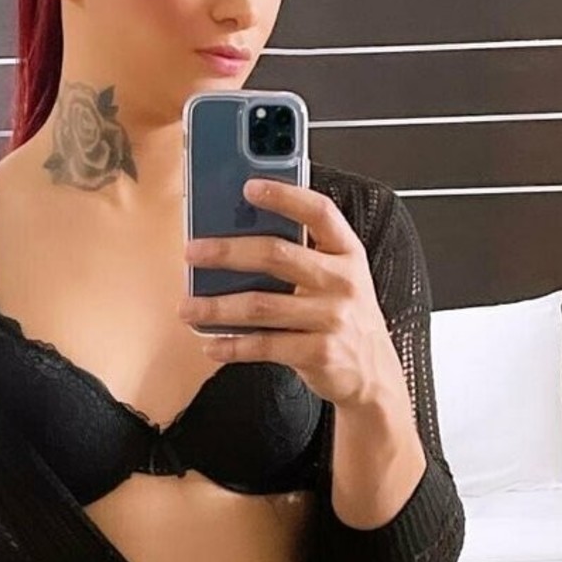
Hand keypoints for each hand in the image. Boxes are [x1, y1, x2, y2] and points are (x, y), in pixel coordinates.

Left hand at [178, 177, 406, 410]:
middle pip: (277, 255)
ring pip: (261, 305)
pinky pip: (265, 346)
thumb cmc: (344, 319)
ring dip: (216, 306)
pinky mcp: (320, 353)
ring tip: (188, 307)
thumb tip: (237, 238)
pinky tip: (211, 344)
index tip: (248, 187)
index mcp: (346, 253)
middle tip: (193, 252)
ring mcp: (333, 318)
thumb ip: (302, 257)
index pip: (319, 212)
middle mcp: (342, 282)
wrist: (374, 375)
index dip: (285, 196)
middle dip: (227, 252)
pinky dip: (232, 346)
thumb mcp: (337, 279)